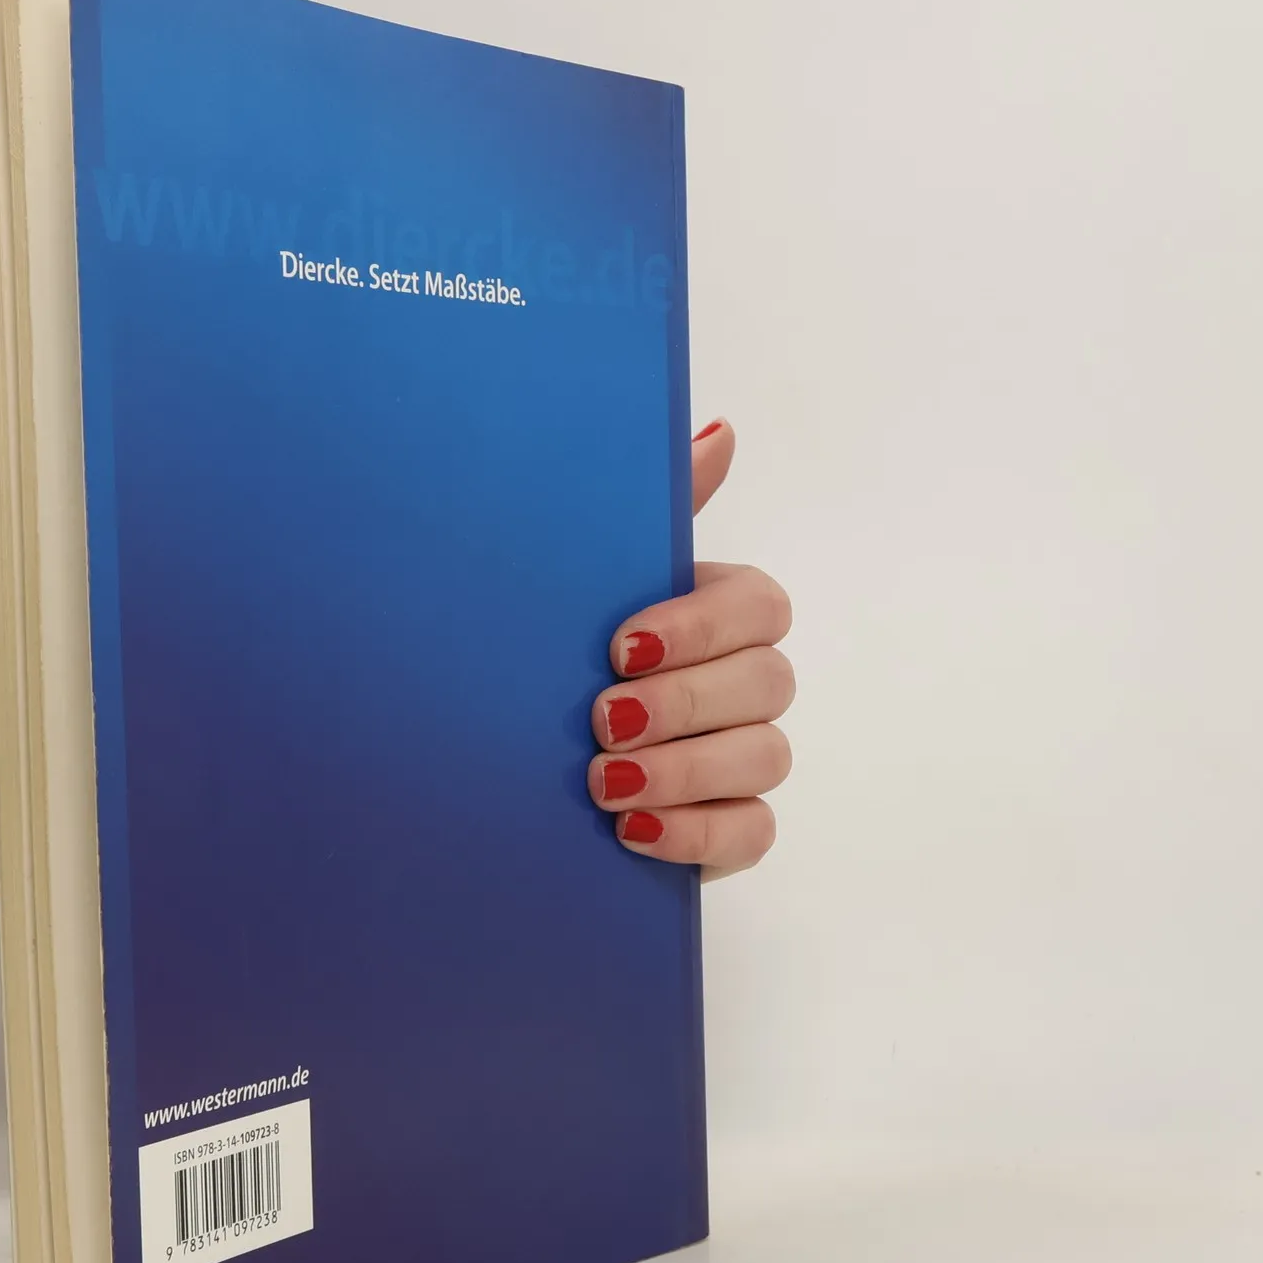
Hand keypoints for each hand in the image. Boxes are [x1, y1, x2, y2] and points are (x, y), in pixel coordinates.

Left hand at [586, 420, 792, 880]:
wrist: (492, 752)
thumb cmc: (551, 653)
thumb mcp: (580, 580)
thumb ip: (652, 510)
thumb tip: (717, 430)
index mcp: (715, 613)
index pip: (759, 605)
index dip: (702, 625)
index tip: (620, 645)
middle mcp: (742, 682)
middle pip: (769, 682)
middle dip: (684, 701)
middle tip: (600, 718)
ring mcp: (742, 757)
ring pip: (765, 756)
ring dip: (684, 768)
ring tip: (604, 781)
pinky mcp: (729, 825)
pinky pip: (753, 830)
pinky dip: (696, 831)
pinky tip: (633, 830)